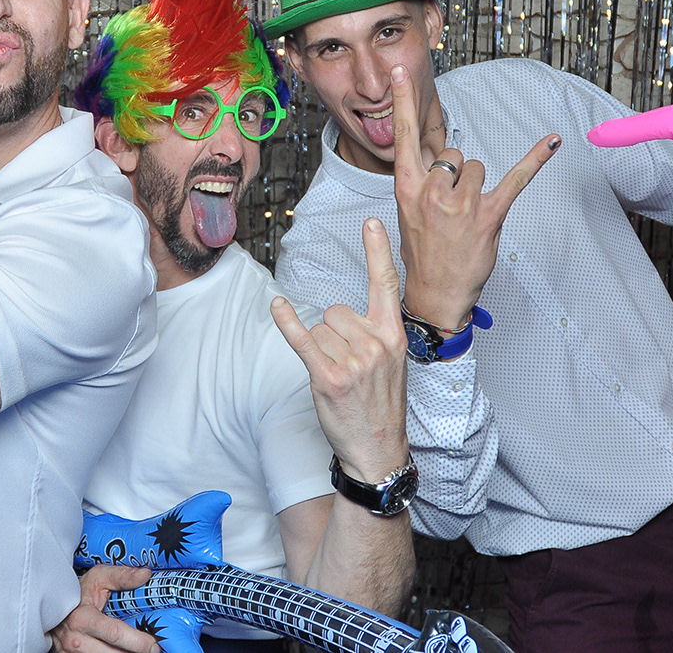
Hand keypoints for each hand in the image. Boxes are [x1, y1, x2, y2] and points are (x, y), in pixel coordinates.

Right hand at [49, 565, 157, 652]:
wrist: (50, 606)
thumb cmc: (77, 592)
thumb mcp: (97, 577)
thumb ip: (121, 576)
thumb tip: (145, 575)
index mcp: (83, 618)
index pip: (115, 634)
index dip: (138, 642)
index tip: (154, 643)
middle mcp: (76, 640)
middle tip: (152, 649)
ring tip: (137, 649)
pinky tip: (122, 650)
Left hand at [271, 218, 409, 483]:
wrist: (378, 449)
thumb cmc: (381, 406)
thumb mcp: (393, 364)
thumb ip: (375, 334)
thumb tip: (340, 315)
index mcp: (394, 336)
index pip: (386, 285)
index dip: (377, 251)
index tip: (370, 223)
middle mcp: (376, 344)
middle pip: (335, 311)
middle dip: (332, 333)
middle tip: (346, 365)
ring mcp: (354, 362)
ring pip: (319, 329)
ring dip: (319, 350)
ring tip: (337, 377)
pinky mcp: (329, 377)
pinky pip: (303, 340)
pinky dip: (287, 322)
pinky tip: (278, 307)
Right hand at [390, 64, 559, 328]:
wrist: (435, 293)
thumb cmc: (423, 252)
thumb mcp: (408, 212)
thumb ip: (421, 179)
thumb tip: (437, 156)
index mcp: (406, 186)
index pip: (403, 135)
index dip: (401, 101)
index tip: (400, 70)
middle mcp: (432, 190)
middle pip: (455, 154)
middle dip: (459, 173)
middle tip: (453, 206)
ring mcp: (460, 203)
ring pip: (479, 167)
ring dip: (479, 187)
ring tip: (469, 216)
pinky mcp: (488, 215)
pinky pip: (516, 179)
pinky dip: (536, 159)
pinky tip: (553, 142)